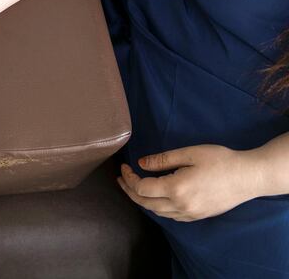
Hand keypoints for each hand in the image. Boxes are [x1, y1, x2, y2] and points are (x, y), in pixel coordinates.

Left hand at [117, 144, 260, 221]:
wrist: (249, 177)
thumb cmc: (220, 160)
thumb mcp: (189, 153)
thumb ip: (162, 160)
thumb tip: (141, 164)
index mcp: (176, 189)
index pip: (142, 188)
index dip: (129, 178)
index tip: (125, 166)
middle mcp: (181, 206)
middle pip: (145, 203)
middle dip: (129, 191)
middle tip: (121, 179)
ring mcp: (190, 214)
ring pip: (157, 212)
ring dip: (142, 200)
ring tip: (134, 187)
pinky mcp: (198, 216)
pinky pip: (171, 216)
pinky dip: (158, 207)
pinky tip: (156, 198)